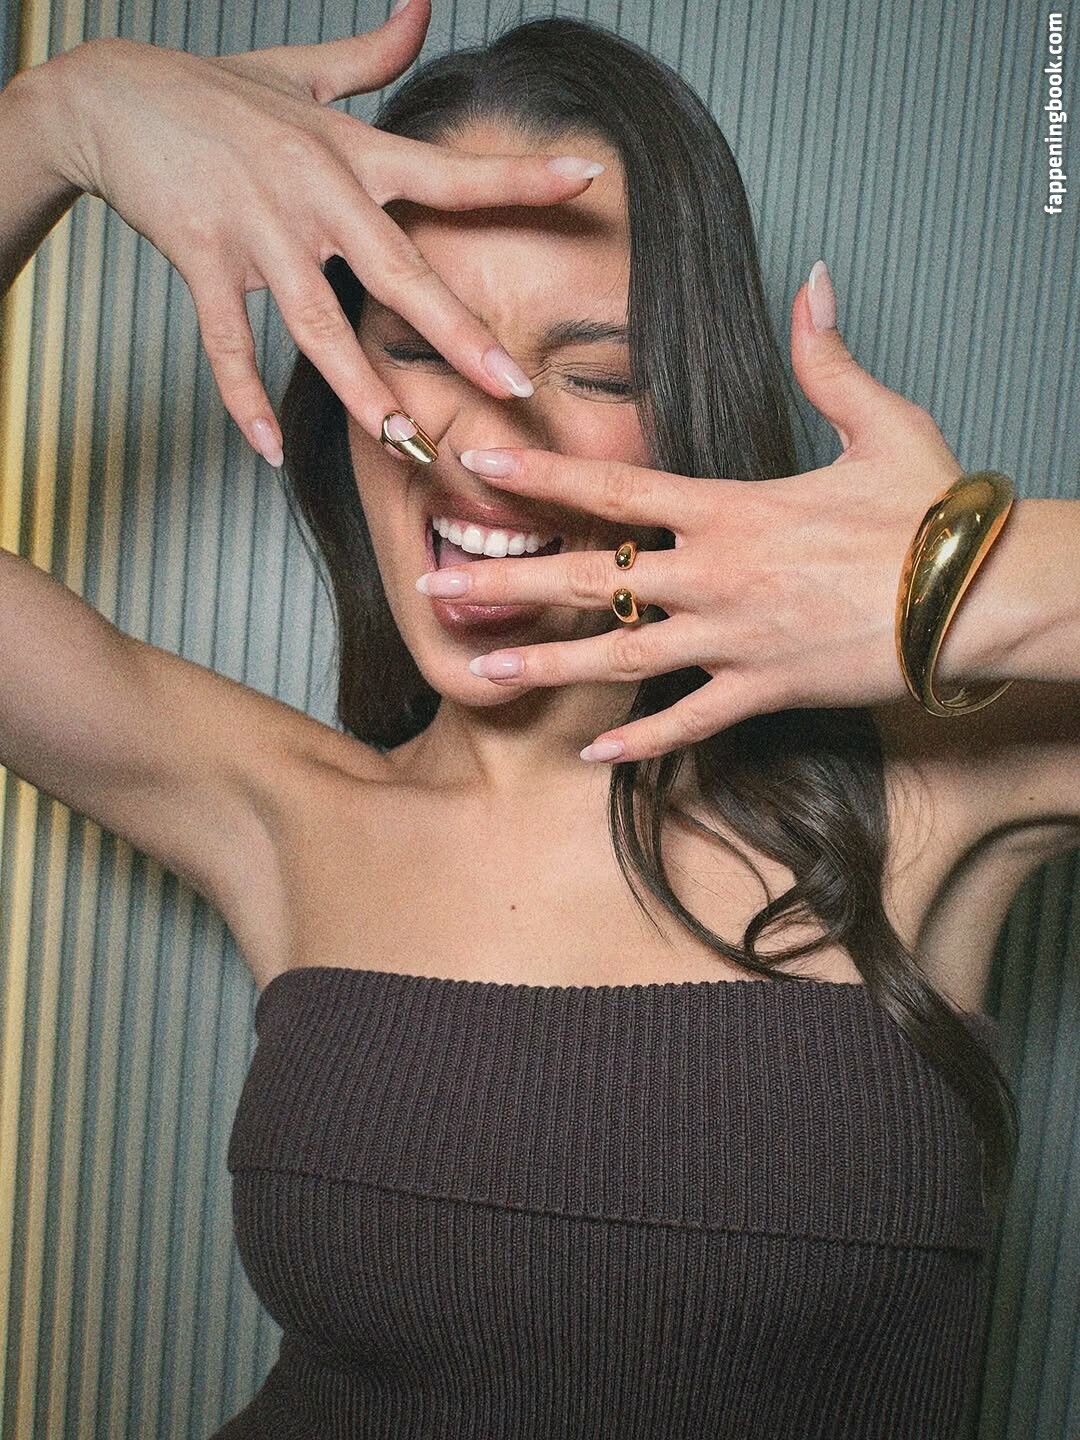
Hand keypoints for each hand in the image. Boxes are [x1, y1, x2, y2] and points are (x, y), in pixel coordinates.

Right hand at [30, 2, 603, 460]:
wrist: (108, 96)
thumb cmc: (213, 91)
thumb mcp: (301, 71)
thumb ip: (373, 52)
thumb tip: (423, 3)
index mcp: (350, 151)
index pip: (449, 171)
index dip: (518, 177)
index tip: (588, 180)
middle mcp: (315, 192)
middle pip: (400, 273)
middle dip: (460, 335)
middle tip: (513, 386)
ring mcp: (258, 229)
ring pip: (318, 324)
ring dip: (363, 390)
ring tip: (404, 443)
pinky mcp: (202, 258)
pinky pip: (226, 343)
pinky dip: (244, 397)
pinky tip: (270, 446)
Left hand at [417, 264, 966, 761]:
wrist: (977, 594)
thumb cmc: (931, 509)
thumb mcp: (881, 419)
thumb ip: (827, 357)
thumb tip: (816, 280)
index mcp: (730, 507)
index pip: (614, 488)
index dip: (537, 474)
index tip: (474, 463)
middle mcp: (716, 575)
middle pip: (592, 577)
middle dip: (507, 583)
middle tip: (434, 592)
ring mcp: (734, 639)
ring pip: (621, 657)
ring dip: (548, 665)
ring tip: (482, 674)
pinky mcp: (764, 690)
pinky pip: (690, 722)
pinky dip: (641, 738)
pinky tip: (590, 750)